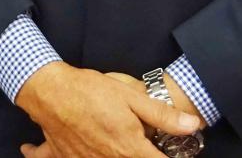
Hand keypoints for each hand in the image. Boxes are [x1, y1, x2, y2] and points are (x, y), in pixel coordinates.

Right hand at [15, 61, 199, 157]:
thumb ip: (162, 115)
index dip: (170, 157)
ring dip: (119, 154)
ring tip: (115, 138)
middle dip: (144, 153)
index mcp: (130, 148)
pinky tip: (78, 147)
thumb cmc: (89, 91)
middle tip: (141, 138)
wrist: (49, 91)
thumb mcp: (130, 95)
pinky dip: (81, 156)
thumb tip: (191, 125)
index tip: (172, 151)